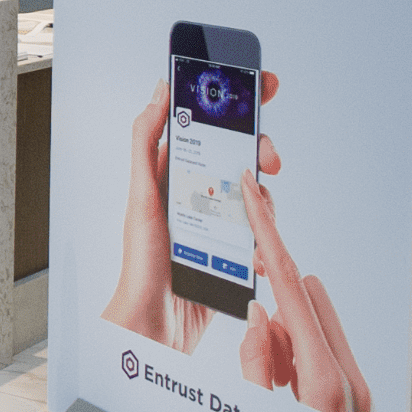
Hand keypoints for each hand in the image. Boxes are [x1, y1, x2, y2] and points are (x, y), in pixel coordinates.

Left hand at [101, 73, 279, 352]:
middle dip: (258, 151)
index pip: (204, 128)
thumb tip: (159, 93)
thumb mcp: (142, 196)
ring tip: (260, 208)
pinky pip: (261, 234)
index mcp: (171, 175)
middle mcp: (193, 194)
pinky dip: (267, 235)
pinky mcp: (232, 252)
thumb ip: (147, 144)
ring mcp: (216, 222)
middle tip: (270, 158)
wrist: (155, 326)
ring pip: (254, 195)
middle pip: (237, 158)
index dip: (232, 105)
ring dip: (264, 197)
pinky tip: (260, 245)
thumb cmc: (141, 263)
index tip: (260, 85)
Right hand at [240, 179, 375, 411]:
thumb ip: (258, 364)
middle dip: (268, 296)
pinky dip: (295, 354)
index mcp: (322, 378)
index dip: (267, 235)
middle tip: (250, 320)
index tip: (254, 195)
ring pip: (310, 331)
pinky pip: (321, 356)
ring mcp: (357, 391)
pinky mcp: (356, 400)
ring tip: (263, 375)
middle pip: (301, 303)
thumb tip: (261, 316)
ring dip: (279, 335)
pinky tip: (278, 377)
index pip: (288, 286)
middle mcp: (348, 379)